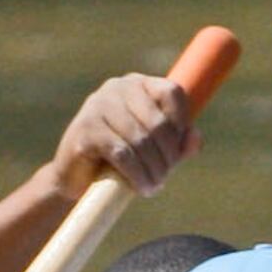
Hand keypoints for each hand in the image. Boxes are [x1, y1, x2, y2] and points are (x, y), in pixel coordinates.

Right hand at [53, 69, 197, 200]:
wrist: (75, 179)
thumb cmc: (119, 161)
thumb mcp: (155, 150)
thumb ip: (179, 144)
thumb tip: (195, 139)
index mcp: (137, 84)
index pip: (173, 92)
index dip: (181, 125)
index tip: (176, 153)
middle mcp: (117, 87)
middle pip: (158, 121)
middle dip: (167, 156)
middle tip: (163, 177)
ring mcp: (98, 105)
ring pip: (141, 139)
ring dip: (153, 169)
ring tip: (153, 187)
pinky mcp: (86, 129)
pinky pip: (122, 153)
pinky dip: (137, 174)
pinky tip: (142, 187)